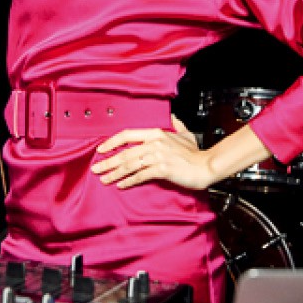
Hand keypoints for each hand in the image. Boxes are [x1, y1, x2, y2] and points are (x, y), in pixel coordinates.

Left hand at [91, 115, 213, 190]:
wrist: (206, 166)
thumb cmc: (196, 153)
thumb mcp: (186, 134)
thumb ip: (177, 125)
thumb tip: (173, 117)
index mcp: (156, 133)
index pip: (127, 135)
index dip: (112, 142)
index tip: (101, 149)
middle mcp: (155, 143)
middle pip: (125, 153)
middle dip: (108, 162)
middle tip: (96, 168)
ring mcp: (158, 156)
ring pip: (130, 165)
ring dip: (115, 173)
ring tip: (104, 179)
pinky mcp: (162, 169)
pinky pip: (141, 176)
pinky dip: (129, 181)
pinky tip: (121, 185)